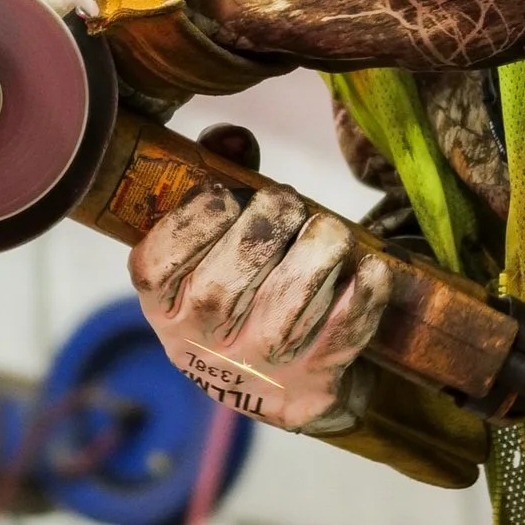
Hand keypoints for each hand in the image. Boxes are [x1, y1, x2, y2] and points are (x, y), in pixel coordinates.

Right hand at [130, 180, 391, 435]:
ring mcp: (258, 372)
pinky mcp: (312, 385)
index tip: (224, 194)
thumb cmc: (242, 289)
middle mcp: (202, 347)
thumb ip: (219, 179)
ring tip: (328, 229)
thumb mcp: (214, 244)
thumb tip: (234, 139)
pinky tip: (368, 265)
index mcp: (164, 309)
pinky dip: (362, 292)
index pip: (156, 266)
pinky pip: (341, 333)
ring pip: (286, 309)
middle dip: (264, 225)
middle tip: (287, 202)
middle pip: (223, 285)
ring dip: (316, 252)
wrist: (280, 385)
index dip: (194, 219)